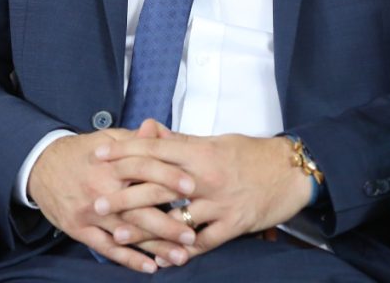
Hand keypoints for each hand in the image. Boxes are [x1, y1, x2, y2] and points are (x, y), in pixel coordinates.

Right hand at [27, 128, 195, 272]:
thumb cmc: (81, 152)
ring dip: (155, 246)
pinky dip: (129, 259)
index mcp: (111, 163)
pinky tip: (150, 267)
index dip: (169, 176)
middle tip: (192, 233)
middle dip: (168, 222)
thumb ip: (134, 140)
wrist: (40, 166)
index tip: (193, 186)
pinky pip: (107, 248)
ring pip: (127, 233)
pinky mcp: (80, 229)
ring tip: (181, 256)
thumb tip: (157, 129)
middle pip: (139, 207)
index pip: (144, 168)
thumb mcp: (107, 139)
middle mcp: (101, 189)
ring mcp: (90, 212)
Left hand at [94, 127, 313, 263]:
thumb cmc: (253, 153)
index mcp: (201, 152)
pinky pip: (201, 242)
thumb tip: (153, 132)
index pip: (154, 149)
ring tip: (118, 234)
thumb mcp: (217, 140)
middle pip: (157, 185)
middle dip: (124, 193)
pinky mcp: (234, 225)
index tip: (99, 153)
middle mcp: (206, 177)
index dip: (124, 150)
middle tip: (97, 201)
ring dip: (144, 228)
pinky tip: (159, 258)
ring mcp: (220, 203)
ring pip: (175, 218)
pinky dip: (179, 251)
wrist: (292, 170)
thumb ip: (182, 141)